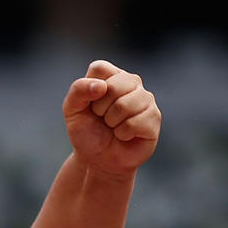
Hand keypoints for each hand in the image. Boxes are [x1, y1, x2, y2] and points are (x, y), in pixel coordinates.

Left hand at [62, 60, 160, 176]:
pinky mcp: (154, 117)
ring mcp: (146, 99)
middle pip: (114, 86)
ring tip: (113, 127)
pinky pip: (134, 122)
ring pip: (125, 105)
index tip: (89, 104)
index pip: (99, 68)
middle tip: (102, 118)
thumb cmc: (87, 131)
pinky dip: (122, 134)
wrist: (98, 158)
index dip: (89, 90)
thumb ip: (78, 91)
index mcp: (111, 76)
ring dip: (111, 122)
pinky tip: (124, 135)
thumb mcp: (72, 111)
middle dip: (100, 108)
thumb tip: (101, 86)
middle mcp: (132, 83)